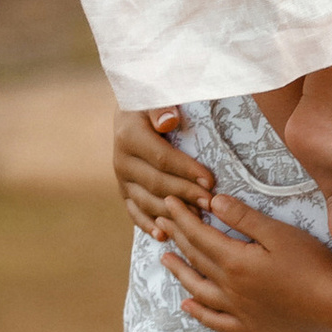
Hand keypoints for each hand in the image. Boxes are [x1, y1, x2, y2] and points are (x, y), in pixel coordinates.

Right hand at [114, 100, 213, 234]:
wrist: (130, 112)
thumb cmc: (152, 103)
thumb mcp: (155, 96)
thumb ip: (161, 108)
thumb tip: (169, 121)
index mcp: (129, 136)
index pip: (162, 158)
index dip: (187, 170)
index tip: (210, 180)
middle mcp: (121, 160)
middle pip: (157, 183)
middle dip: (186, 194)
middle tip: (211, 203)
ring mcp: (121, 179)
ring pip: (147, 201)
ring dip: (172, 213)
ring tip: (197, 221)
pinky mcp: (123, 191)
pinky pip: (134, 211)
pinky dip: (147, 225)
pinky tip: (163, 236)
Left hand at [156, 190, 331, 331]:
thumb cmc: (312, 265)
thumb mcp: (280, 233)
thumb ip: (244, 218)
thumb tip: (214, 201)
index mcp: (235, 260)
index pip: (200, 234)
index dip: (183, 217)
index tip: (169, 203)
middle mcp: (229, 287)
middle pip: (196, 258)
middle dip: (177, 237)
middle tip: (161, 222)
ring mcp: (237, 309)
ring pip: (198, 289)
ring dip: (180, 273)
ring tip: (165, 259)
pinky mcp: (250, 326)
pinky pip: (215, 321)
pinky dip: (198, 313)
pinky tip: (187, 306)